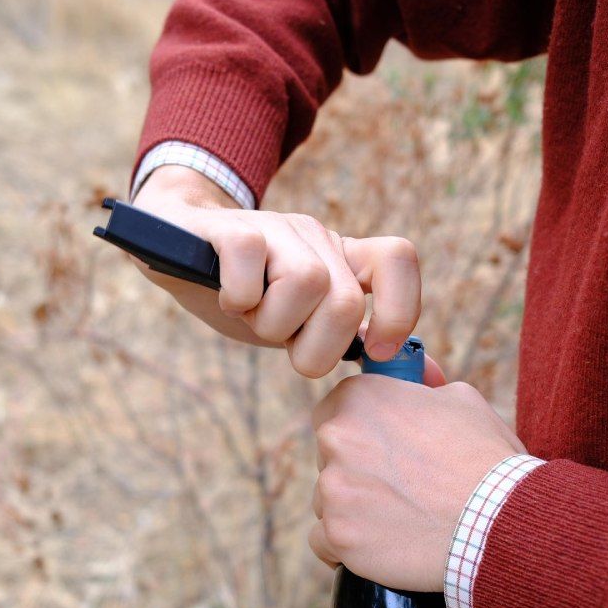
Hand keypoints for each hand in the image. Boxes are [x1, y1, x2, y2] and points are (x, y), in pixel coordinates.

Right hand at [130, 166, 422, 377]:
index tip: (374, 350)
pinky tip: (228, 300)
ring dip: (275, 324)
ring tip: (253, 317)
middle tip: (284, 342)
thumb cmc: (251, 295)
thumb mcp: (309, 323)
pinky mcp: (230, 228)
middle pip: (344, 300)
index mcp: (343, 259)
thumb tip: (433, 378)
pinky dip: (240, 298)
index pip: (397, 260)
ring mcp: (274, 228)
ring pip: (306, 283)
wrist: (174, 245)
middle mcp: (315, 237)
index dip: (398, 309)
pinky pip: (251, 261)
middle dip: (313, 346)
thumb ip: (364, 344)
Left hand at [310, 375, 525, 590]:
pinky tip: (382, 545)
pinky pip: (325, 541)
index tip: (381, 447)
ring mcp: (333, 490)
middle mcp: (335, 439)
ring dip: (353, 509)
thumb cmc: (484, 460)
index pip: (335, 411)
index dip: (359, 431)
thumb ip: (422, 390)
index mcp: (359, 399)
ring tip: (400, 519)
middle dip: (357, 472)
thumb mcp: (460, 400)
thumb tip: (417, 383)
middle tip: (401, 487)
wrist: (496, 523)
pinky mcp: (338, 535)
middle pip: (329, 459)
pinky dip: (349, 545)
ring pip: (328, 501)